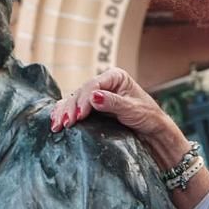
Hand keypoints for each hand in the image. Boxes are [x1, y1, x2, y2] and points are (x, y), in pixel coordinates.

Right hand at [50, 68, 189, 161]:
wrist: (152, 131)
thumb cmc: (148, 117)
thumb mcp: (133, 109)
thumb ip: (113, 103)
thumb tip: (93, 96)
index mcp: (115, 76)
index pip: (93, 85)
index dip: (83, 100)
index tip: (78, 115)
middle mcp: (103, 83)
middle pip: (81, 92)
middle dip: (70, 108)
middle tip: (64, 123)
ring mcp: (96, 94)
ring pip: (74, 99)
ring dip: (64, 112)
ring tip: (56, 126)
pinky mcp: (92, 107)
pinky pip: (74, 108)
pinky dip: (64, 114)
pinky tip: (56, 122)